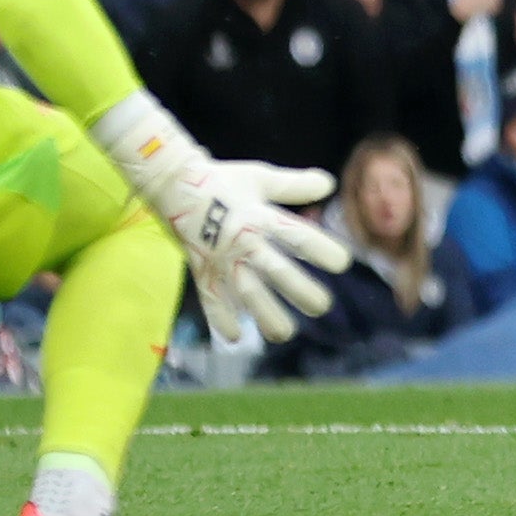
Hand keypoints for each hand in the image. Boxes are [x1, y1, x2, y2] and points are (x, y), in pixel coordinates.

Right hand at [91, 97, 345, 345]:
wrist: (172, 183)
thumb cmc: (223, 180)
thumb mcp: (261, 178)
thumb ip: (295, 185)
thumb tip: (330, 183)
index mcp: (260, 216)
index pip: (296, 235)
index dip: (320, 249)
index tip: (343, 264)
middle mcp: (243, 240)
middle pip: (275, 269)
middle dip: (299, 289)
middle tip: (323, 307)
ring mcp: (221, 258)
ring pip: (246, 291)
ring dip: (266, 314)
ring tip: (286, 334)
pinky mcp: (201, 269)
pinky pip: (210, 297)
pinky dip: (221, 318)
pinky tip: (235, 338)